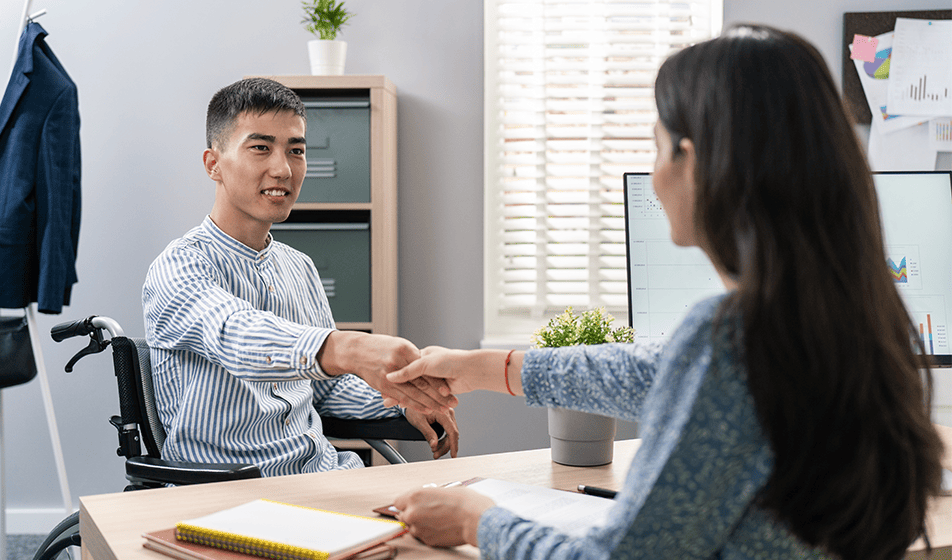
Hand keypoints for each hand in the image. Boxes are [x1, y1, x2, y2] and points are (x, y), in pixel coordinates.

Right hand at [318, 332, 457, 412]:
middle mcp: (397, 362)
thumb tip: (428, 368)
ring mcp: (389, 375)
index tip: (450, 389)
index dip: (437, 381)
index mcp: (405, 349)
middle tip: (451, 403)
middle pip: (422, 382)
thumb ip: (413, 357)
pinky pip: (401, 397)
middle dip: (438, 395)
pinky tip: (424, 409)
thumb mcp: (399, 345)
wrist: (355, 350)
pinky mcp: (383, 385)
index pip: (425, 369)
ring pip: (413, 392)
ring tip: (443, 410)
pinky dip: (414, 405)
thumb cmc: (379, 346)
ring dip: (429, 403)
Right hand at [387, 347, 520, 395]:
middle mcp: (428, 367)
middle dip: (395, 388)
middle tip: (382, 395)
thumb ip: (408, 371)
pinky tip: (404, 405)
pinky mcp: (440, 390)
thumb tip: (391, 377)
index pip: (404, 367)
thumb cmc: (450, 361)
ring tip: (389, 402)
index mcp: (423, 356)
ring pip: (415, 390)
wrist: (471, 370)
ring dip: (402, 396)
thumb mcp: (425, 363)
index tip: (382, 381)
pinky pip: (424, 397)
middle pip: (408, 380)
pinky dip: (414, 402)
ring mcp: (434, 379)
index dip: (394, 376)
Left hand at [393, 487, 495, 546]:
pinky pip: (421, 536)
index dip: (405, 502)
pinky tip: (440, 526)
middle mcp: (413, 513)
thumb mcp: (442, 489)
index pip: (397, 502)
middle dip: (412, 513)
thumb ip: (427, 496)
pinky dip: (428, 532)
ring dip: (419, 524)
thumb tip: (425, 499)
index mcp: (415, 496)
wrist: (475, 519)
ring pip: (411, 527)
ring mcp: (419, 528)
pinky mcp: (427, 540)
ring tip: (435, 519)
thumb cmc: (465, 502)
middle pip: (402, 515)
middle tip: (425, 511)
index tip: (411, 503)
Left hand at [405, 407, 458, 458]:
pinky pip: (448, 430)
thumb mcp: (419, 422)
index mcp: (443, 412)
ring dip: (444, 444)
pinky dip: (444, 439)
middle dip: (445, 447)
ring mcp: (448, 414)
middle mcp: (448, 412)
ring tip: (435, 451)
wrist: (411, 400)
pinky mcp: (446, 417)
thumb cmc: (414, 409)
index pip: (452, 431)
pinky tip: (438, 444)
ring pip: (451, 433)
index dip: (453, 445)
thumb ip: (428, 434)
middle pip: (452, 434)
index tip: (453, 455)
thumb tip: (434, 445)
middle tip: (436, 455)